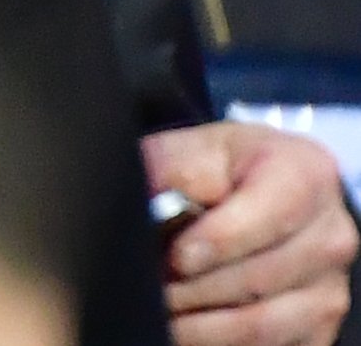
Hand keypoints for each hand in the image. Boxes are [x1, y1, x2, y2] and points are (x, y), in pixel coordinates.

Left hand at [150, 119, 356, 345]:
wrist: (265, 193)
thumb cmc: (227, 171)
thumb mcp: (197, 149)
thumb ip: (174, 168)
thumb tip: (148, 204)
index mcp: (306, 176)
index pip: (269, 215)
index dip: (219, 241)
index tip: (177, 257)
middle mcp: (328, 236)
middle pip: (258, 279)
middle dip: (191, 288)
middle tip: (146, 286)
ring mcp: (328, 289)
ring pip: (260, 325)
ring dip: (198, 326)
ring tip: (158, 311)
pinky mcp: (318, 328)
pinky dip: (215, 343)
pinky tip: (183, 327)